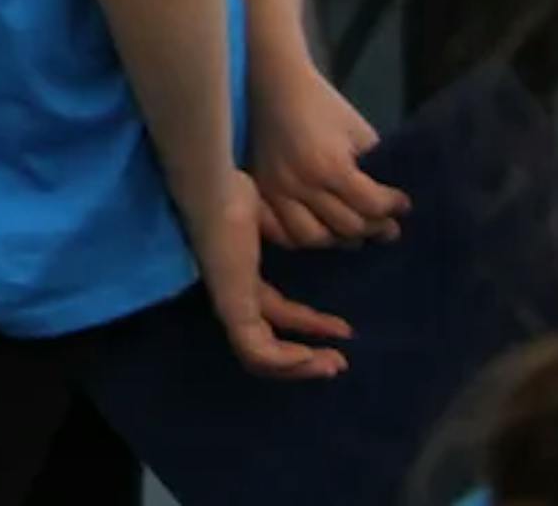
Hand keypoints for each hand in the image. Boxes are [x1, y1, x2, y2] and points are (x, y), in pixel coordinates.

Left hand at [191, 174, 351, 380]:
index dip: (309, 324)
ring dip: (300, 365)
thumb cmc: (237, 196)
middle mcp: (233, 296)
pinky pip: (257, 350)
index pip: (275, 314)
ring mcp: (229, 305)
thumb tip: (321, 233)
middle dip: (306, 355)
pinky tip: (310, 355)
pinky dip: (285, 361)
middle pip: (267, 341)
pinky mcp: (231, 308)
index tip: (342, 329)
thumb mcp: (271, 220)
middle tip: (340, 361)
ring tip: (334, 364)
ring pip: (260, 356)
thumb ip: (288, 236)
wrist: (215, 191)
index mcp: (241, 277)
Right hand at [248, 54, 407, 248]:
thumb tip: (388, 200)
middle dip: (374, 226)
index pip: (371, 206)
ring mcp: (275, 191)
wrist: (274, 85)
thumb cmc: (322, 104)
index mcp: (329, 166)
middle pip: (347, 227)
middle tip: (386, 223)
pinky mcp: (259, 191)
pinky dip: (300, 238)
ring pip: (312, 238)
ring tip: (352, 230)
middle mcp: (300, 185)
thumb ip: (372, 168)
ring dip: (338, 238)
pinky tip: (317, 229)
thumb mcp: (358, 132)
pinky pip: (279, 232)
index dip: (394, 207)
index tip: (404, 204)